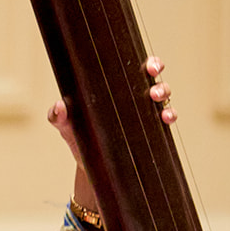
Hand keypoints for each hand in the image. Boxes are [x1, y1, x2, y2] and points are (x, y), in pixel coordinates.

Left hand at [49, 55, 175, 214]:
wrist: (89, 167)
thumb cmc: (79, 140)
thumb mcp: (67, 128)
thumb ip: (59, 118)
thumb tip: (59, 106)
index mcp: (116, 89)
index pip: (135, 69)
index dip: (147, 63)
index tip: (147, 66)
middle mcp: (134, 98)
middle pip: (155, 80)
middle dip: (158, 79)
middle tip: (151, 87)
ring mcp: (145, 115)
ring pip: (164, 98)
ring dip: (164, 95)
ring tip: (156, 99)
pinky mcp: (151, 132)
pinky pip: (166, 120)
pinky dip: (170, 116)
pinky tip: (166, 118)